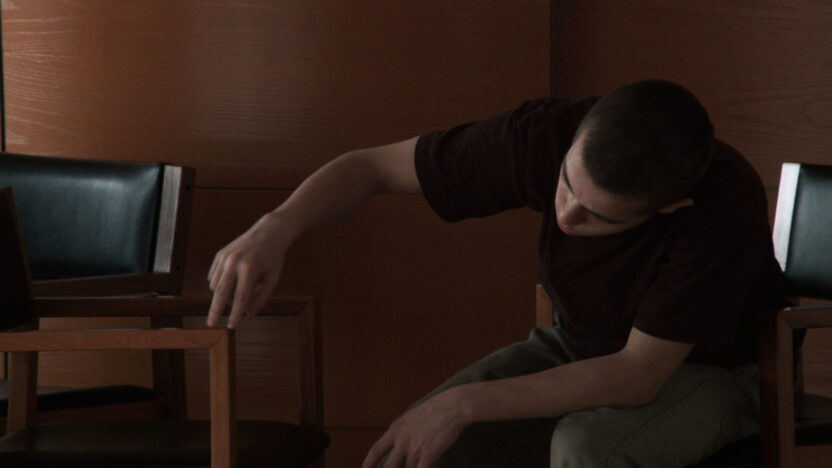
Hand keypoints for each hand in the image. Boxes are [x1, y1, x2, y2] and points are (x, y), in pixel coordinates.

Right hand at [207, 211, 293, 327]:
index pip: (241, 297)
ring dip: (224, 295)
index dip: (236, 314)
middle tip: (211, 325)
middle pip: (221, 292)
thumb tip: (248, 314)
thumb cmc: (273, 258)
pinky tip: (233, 280)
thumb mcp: (273, 279)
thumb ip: (261, 298)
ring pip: (216, 286)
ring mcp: (224, 257)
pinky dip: (221, 284)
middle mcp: (234, 262)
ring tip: (240, 291)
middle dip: (215, 310)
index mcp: (249, 269)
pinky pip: (214, 276)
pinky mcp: (219, 254)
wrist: (268, 232)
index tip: (231, 326)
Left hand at [363, 388, 469, 467]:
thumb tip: (396, 441)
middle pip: (390, 466)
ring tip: (419, 462)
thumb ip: (402, 430)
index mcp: (396, 429)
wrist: (452, 406)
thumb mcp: (411, 416)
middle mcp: (402, 440)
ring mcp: (414, 448)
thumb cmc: (435, 409)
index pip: (376, 450)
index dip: (368, 462)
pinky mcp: (428, 455)